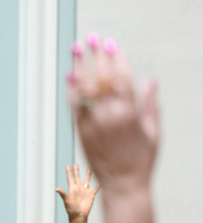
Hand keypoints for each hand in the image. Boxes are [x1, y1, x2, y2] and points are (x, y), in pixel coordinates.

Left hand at [55, 163, 98, 222]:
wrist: (79, 216)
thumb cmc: (71, 210)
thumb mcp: (66, 201)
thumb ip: (63, 194)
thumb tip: (56, 189)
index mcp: (72, 189)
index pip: (70, 178)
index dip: (69, 172)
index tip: (67, 165)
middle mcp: (79, 189)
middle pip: (78, 177)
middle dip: (77, 170)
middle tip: (75, 163)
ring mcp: (85, 191)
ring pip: (87, 181)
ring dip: (88, 175)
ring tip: (90, 168)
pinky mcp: (91, 195)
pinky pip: (96, 188)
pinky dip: (99, 184)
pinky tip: (102, 180)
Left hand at [68, 35, 158, 196]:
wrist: (123, 184)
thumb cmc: (142, 159)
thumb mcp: (153, 131)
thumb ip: (150, 105)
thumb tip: (150, 82)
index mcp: (131, 113)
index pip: (121, 79)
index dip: (115, 59)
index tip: (111, 43)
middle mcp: (110, 115)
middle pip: (100, 79)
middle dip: (96, 56)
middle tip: (91, 38)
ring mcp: (93, 123)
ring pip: (84, 89)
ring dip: (79, 67)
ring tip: (76, 49)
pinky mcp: (81, 131)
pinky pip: (74, 106)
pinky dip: (71, 89)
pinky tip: (69, 75)